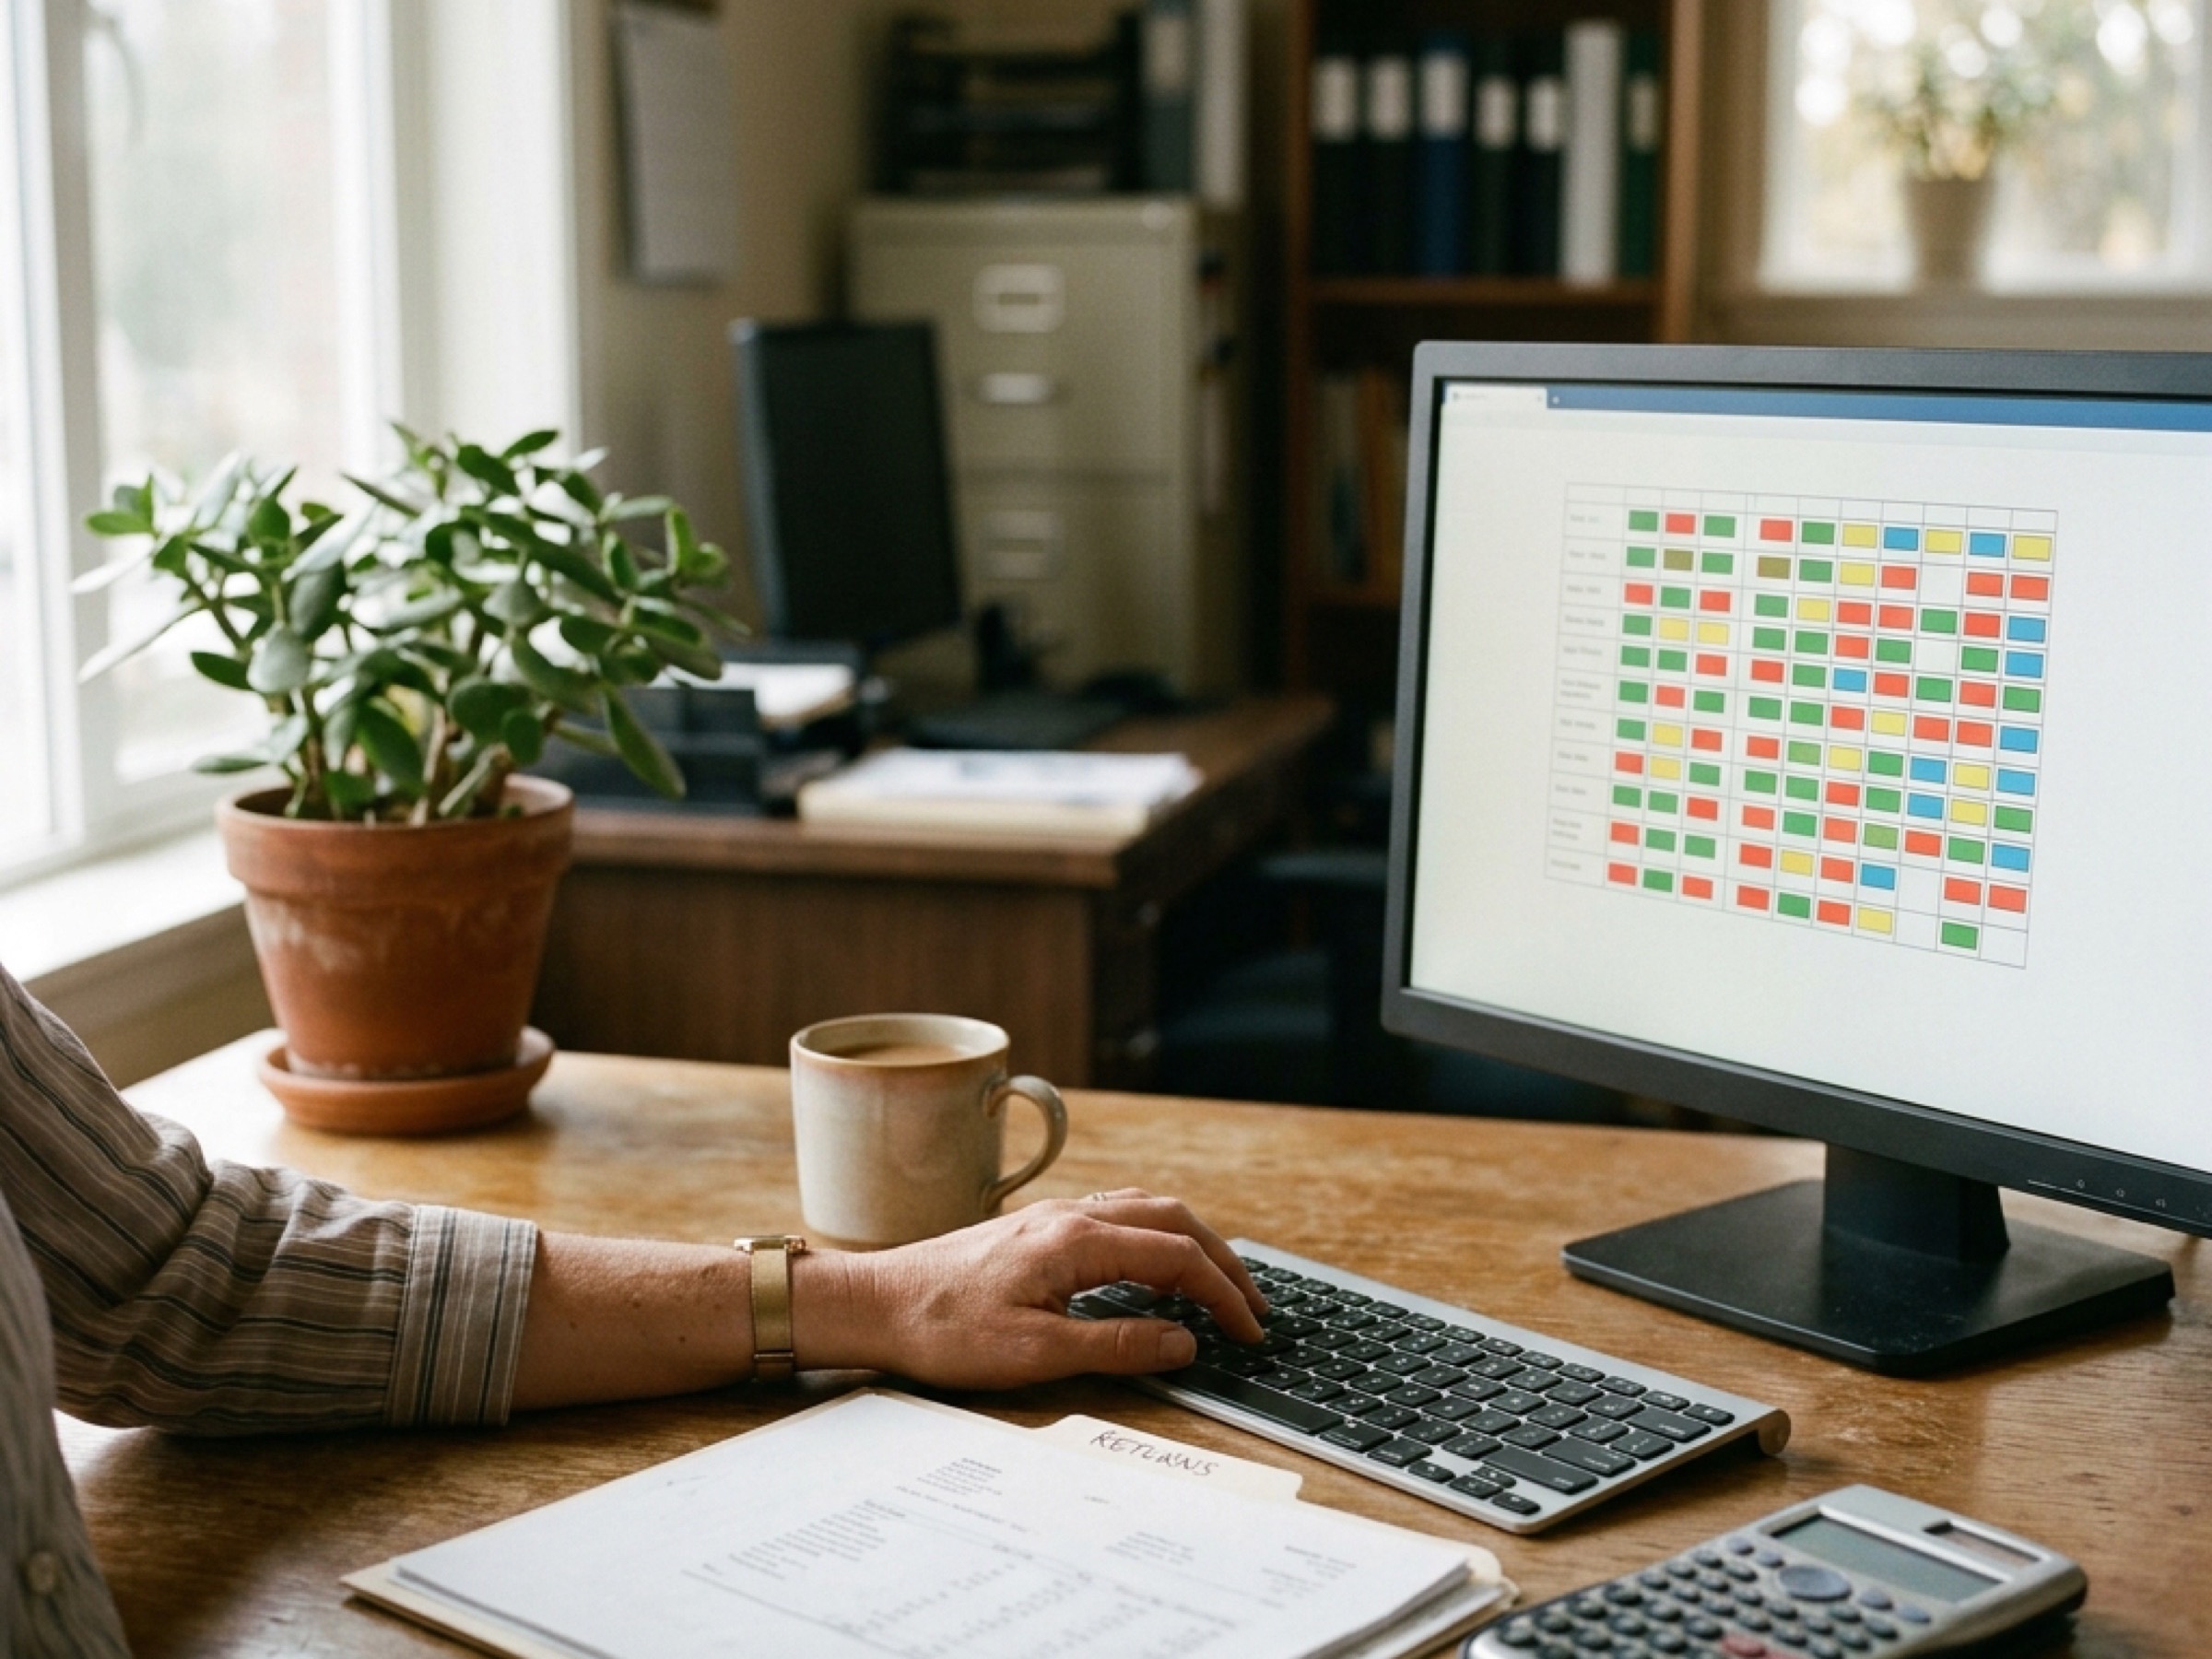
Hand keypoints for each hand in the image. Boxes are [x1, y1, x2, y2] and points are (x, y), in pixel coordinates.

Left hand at [794, 1190, 1269, 1390]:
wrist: (875, 1303)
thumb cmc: (943, 1331)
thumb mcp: (1034, 1354)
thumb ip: (1116, 1345)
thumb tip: (1184, 1341)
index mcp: (1077, 1241)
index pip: (1178, 1259)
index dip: (1223, 1296)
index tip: (1249, 1332)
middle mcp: (1072, 1216)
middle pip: (1175, 1221)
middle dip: (1223, 1262)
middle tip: (1252, 1307)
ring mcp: (1054, 1216)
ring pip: (1148, 1211)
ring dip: (1192, 1244)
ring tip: (1216, 1287)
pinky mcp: (1038, 1228)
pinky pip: (1118, 1216)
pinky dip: (1156, 1238)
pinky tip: (1152, 1271)